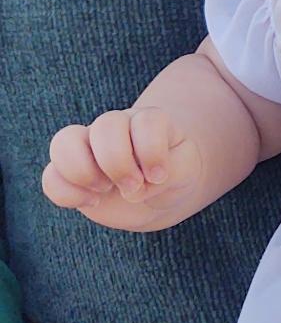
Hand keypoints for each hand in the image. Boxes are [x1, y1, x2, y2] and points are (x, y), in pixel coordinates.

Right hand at [41, 109, 202, 225]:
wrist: (157, 193)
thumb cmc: (174, 176)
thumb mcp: (187, 172)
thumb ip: (172, 172)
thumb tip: (133, 190)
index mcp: (149, 121)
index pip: (147, 120)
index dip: (151, 151)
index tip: (159, 176)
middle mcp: (117, 127)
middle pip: (105, 125)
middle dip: (119, 163)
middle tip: (133, 187)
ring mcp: (89, 147)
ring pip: (64, 140)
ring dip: (84, 172)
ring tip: (105, 190)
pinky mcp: (70, 173)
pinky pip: (50, 176)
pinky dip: (67, 194)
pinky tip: (91, 202)